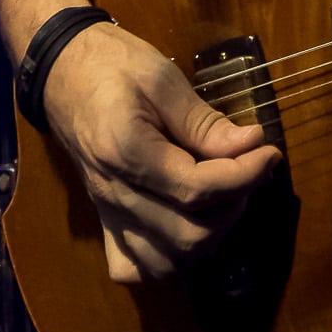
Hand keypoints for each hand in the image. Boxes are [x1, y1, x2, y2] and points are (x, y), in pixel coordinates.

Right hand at [41, 23, 279, 283]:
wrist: (62, 71)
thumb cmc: (113, 64)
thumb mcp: (162, 79)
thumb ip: (204, 121)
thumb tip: (251, 144)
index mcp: (127, 154)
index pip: (197, 189)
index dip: (245, 175)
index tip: (270, 151)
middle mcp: (115, 196)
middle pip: (188, 236)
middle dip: (234, 205)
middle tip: (249, 168)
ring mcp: (107, 214)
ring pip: (167, 262)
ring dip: (209, 236)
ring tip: (225, 194)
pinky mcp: (105, 220)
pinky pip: (135, 267)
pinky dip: (169, 260)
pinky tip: (187, 225)